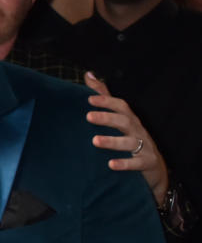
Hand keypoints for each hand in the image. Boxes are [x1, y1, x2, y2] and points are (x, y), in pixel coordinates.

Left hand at [84, 72, 168, 203]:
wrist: (154, 167)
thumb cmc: (132, 138)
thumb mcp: (120, 118)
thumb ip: (104, 97)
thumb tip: (88, 75)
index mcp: (130, 120)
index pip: (121, 107)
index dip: (107, 101)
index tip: (89, 99)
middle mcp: (138, 130)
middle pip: (125, 121)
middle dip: (107, 118)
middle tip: (88, 116)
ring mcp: (145, 146)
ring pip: (130, 142)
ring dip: (112, 141)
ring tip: (94, 141)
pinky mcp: (147, 163)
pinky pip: (137, 163)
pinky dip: (125, 164)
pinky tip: (110, 165)